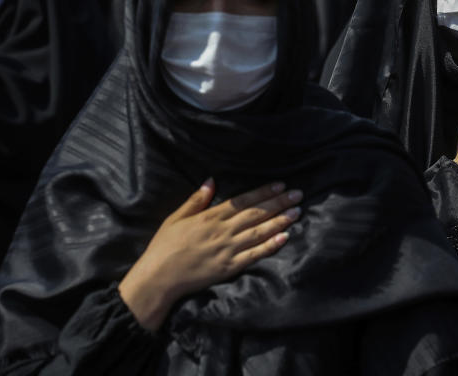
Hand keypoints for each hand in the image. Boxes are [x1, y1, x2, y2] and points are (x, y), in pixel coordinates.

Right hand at [118, 179, 301, 330]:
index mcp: (210, 217)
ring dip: (280, 221)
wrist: (159, 277)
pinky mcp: (229, 267)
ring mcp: (227, 250)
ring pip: (259, 232)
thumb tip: (211, 181)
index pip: (243, 200)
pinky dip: (270, 246)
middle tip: (298, 194)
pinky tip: (284, 238)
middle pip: (256, 213)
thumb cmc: (164, 246)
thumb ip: (196, 200)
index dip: (264, 192)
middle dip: (279, 202)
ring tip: (297, 212)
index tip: (281, 184)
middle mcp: (222, 231)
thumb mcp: (176, 217)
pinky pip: (254, 255)